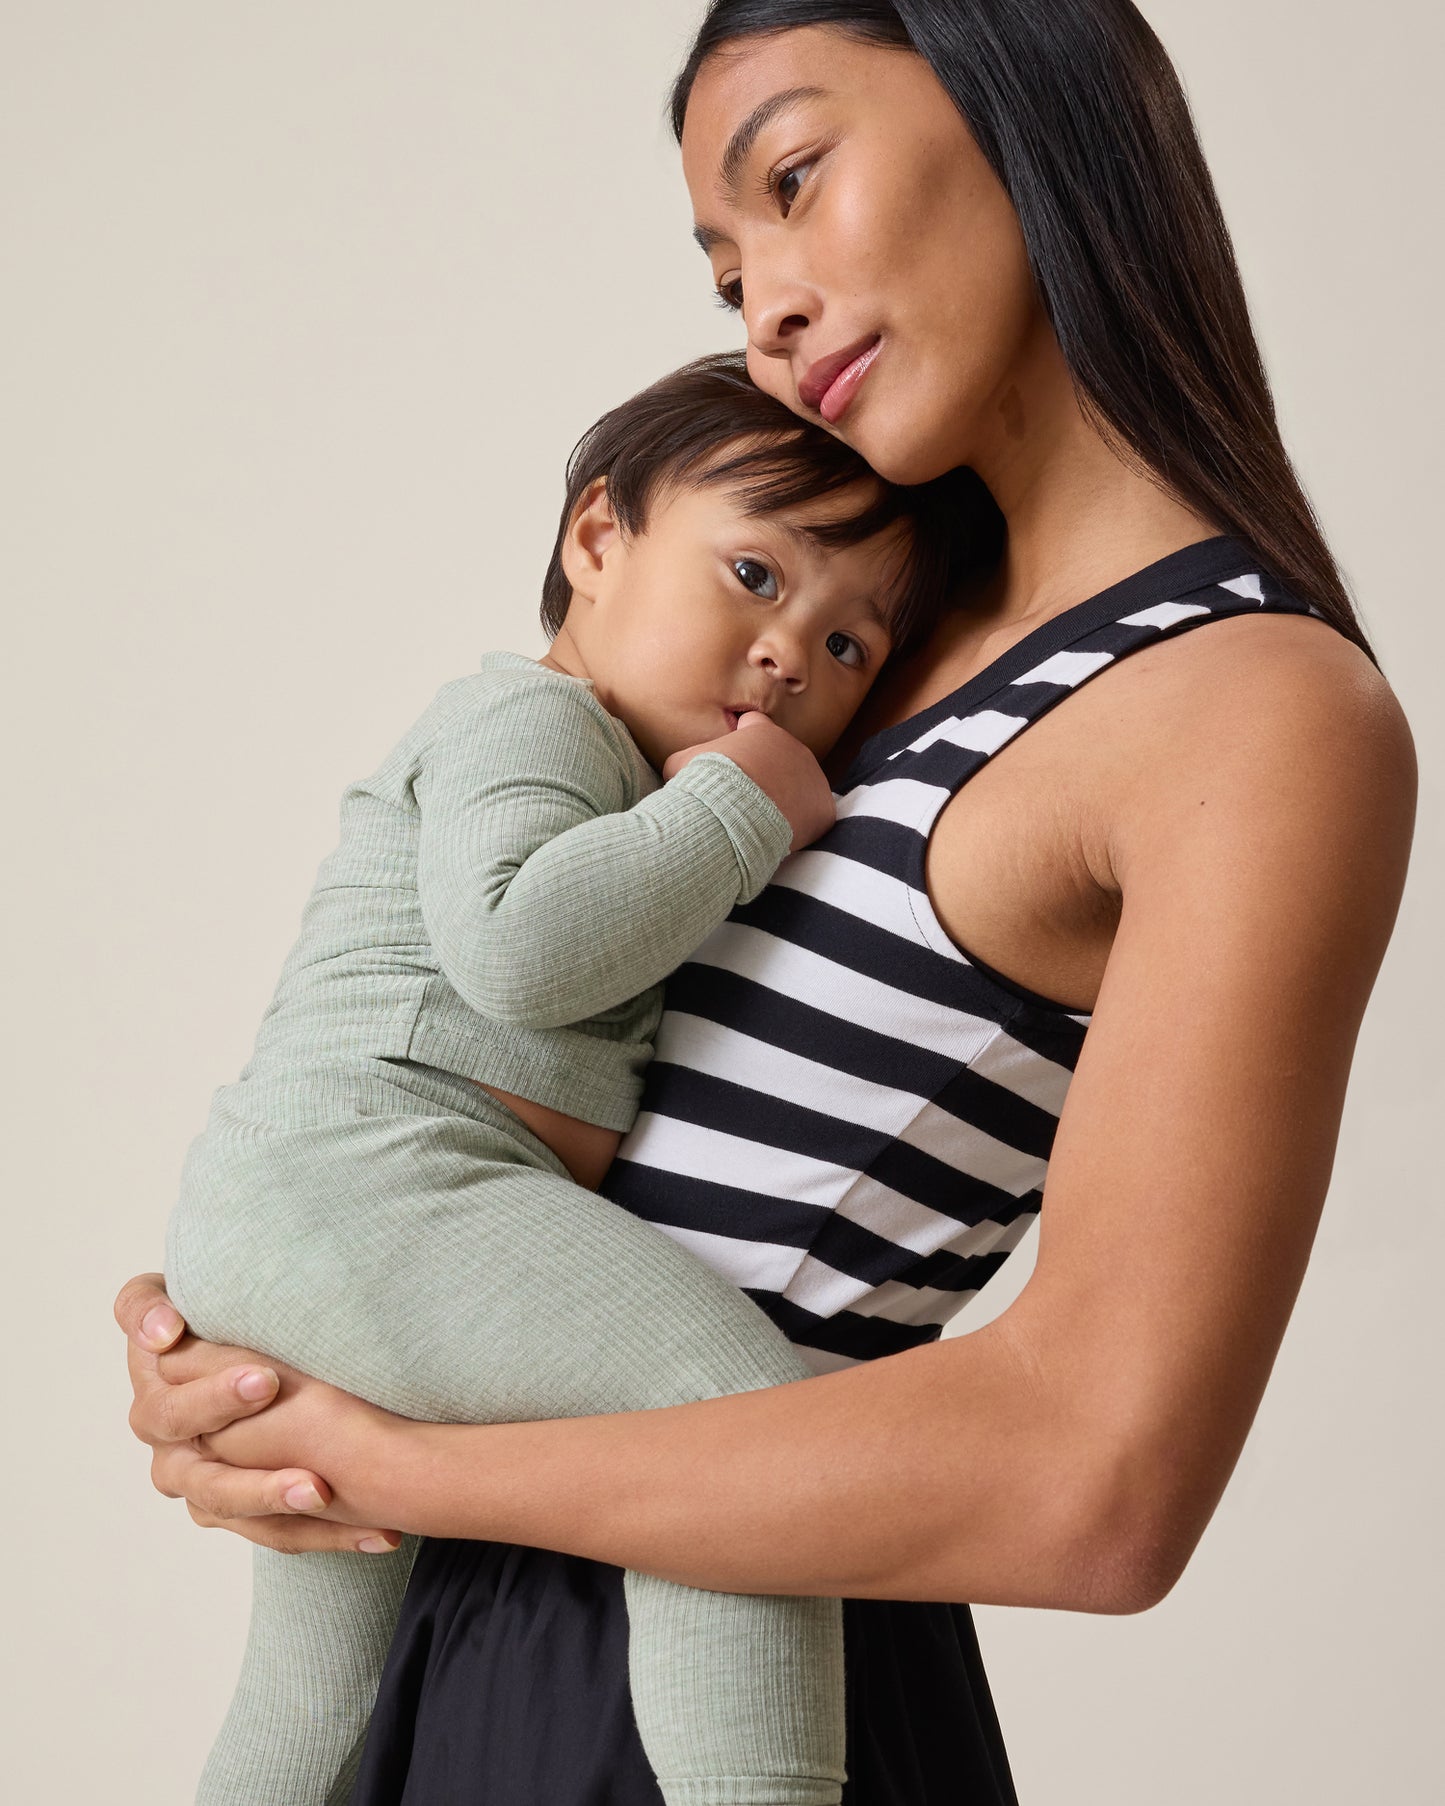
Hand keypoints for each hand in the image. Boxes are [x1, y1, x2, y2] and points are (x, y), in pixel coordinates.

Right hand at [115, 1273, 403, 1555]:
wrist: (236, 1358)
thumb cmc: (206, 1315)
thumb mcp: (175, 1297)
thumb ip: (152, 1307)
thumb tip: (165, 1332)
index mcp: (155, 1395)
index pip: (173, 1404)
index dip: (214, 1397)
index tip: (268, 1381)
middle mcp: (170, 1449)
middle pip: (203, 1474)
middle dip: (256, 1466)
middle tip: (319, 1469)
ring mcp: (201, 1486)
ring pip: (237, 1511)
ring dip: (281, 1506)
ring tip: (329, 1495)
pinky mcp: (235, 1512)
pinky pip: (279, 1534)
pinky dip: (330, 1534)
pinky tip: (381, 1535)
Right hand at [663, 711, 835, 850]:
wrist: (730, 818)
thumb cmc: (703, 787)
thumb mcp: (680, 764)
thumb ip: (690, 759)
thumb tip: (682, 770)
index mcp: (762, 731)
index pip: (755, 724)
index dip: (742, 740)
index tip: (732, 760)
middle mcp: (794, 748)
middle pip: (782, 758)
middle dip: (767, 774)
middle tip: (745, 799)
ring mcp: (813, 777)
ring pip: (801, 786)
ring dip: (785, 799)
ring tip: (761, 820)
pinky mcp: (824, 808)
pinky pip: (813, 815)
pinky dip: (800, 826)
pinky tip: (780, 836)